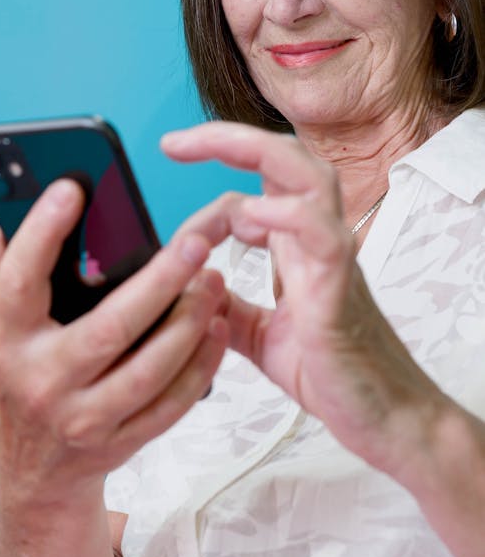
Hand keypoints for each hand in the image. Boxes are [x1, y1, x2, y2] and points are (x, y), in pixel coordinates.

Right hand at [0, 179, 227, 507]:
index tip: (72, 189)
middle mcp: (42, 381)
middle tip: (195, 243)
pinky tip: (216, 329)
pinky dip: (199, 368)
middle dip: (158, 283)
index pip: (19, 281)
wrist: (35, 473)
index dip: (42, 233)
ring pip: (148, 370)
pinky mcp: (119, 442)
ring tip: (214, 281)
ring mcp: (82, 418)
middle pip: (109, 328)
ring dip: (188, 324)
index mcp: (6, 341)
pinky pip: (168, 406)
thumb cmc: (19, 381)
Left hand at [162, 121, 446, 477]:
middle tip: (176, 142)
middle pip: (284, 157)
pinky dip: (286, 213)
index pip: (255, 185)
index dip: (208, 196)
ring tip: (207, 146)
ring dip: (255, 151)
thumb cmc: (330, 371)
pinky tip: (249, 216)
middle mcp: (314, 238)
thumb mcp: (258, 335)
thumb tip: (186, 285)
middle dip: (228, 137)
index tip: (174, 228)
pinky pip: (320, 232)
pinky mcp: (340, 286)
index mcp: (294, 244)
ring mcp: (332, 256)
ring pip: (308, 174)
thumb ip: (225, 307)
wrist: (383, 419)